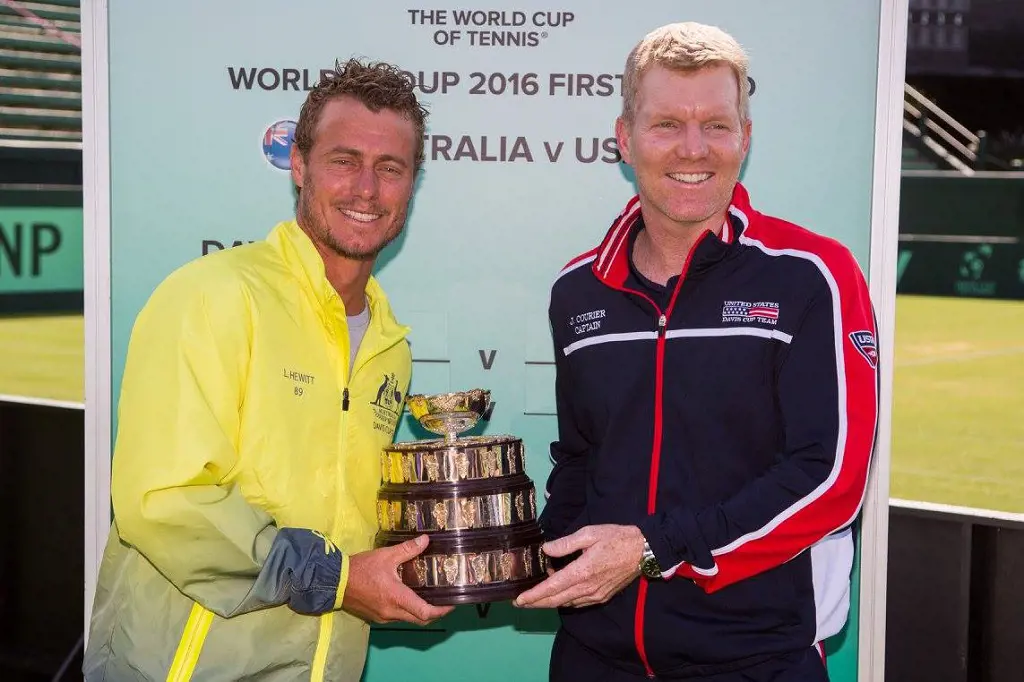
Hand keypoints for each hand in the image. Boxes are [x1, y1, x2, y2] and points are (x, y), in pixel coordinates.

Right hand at [342, 535, 453, 625]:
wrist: (335, 582)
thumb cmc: (361, 569)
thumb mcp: (386, 556)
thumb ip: (408, 549)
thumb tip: (426, 540)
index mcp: (397, 598)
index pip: (425, 613)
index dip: (442, 610)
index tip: (452, 602)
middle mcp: (392, 613)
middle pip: (420, 620)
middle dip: (435, 612)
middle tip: (444, 600)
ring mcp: (383, 617)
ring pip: (409, 619)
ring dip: (420, 611)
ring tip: (429, 596)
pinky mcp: (376, 617)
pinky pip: (397, 617)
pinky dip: (407, 610)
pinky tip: (409, 596)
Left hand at [513, 524, 644, 608]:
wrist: (643, 550)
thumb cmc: (616, 538)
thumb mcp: (589, 534)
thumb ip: (566, 543)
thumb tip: (546, 549)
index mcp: (582, 571)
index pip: (551, 588)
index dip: (533, 595)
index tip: (519, 600)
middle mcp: (587, 588)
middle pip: (556, 601)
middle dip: (535, 603)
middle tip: (519, 603)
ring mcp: (595, 595)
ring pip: (566, 603)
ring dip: (549, 602)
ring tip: (536, 596)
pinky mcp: (602, 597)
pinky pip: (578, 603)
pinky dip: (565, 600)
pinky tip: (560, 593)